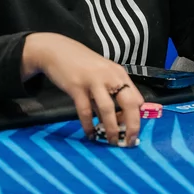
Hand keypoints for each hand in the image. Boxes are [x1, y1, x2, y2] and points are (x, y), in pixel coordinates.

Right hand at [21, 33, 143, 145]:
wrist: (56, 50)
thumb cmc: (82, 64)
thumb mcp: (103, 73)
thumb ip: (112, 91)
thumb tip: (120, 118)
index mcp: (119, 74)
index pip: (136, 98)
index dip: (137, 117)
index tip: (133, 130)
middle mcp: (110, 76)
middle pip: (128, 104)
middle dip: (131, 126)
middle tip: (129, 142)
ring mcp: (93, 81)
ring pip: (107, 109)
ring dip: (111, 129)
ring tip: (110, 141)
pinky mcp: (76, 87)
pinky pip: (85, 111)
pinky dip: (88, 125)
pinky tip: (90, 134)